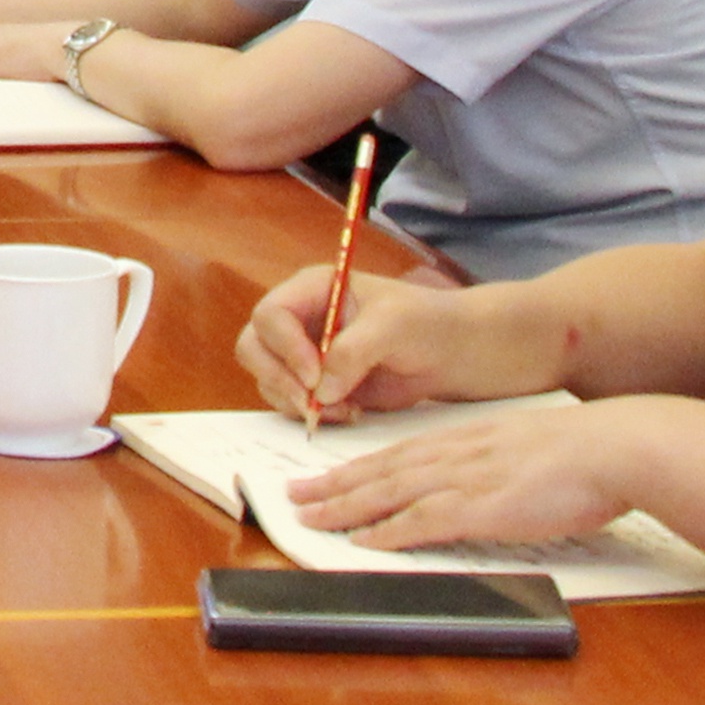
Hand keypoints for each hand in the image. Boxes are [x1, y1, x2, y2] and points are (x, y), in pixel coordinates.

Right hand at [233, 266, 467, 420]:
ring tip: (344, 410)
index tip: (314, 376)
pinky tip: (349, 413)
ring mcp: (303, 354)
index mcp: (311, 290)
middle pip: (254, 347)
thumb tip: (321, 390)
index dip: (285, 346)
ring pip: (267, 379)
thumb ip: (353, 351)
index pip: (271, 315)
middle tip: (309, 404)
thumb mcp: (393, 326)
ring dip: (296, 402)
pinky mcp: (314, 385)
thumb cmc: (425, 323)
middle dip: (277, 378)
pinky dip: (311, 415)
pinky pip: (290, 402)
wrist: (451, 354)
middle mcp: (299, 320)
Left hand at [281, 406, 646, 553]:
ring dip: (345, 507)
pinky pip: (422, 520)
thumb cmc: (585, 453)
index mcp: (467, 439)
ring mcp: (467, 479)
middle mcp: (456, 455)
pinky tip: (362, 540)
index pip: (398, 452)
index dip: (357, 466)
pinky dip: (387, 531)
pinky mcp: (483, 507)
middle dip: (333, 485)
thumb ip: (496, 465)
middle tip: (295, 498)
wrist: (616, 448)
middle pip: (380, 469)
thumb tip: (485, 486)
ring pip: (389, 492)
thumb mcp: (527, 449)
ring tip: (308, 518)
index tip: (326, 475)